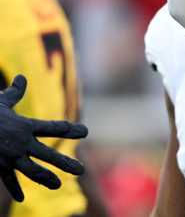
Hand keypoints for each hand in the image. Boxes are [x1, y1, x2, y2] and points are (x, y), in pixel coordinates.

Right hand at [0, 75, 86, 201]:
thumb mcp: (0, 101)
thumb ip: (15, 93)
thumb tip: (21, 77)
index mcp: (25, 125)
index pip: (53, 127)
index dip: (70, 129)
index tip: (85, 131)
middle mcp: (21, 142)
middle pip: (48, 154)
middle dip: (65, 163)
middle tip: (81, 170)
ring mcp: (10, 156)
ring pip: (32, 170)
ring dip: (46, 178)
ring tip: (58, 185)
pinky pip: (7, 179)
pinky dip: (14, 188)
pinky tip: (21, 198)